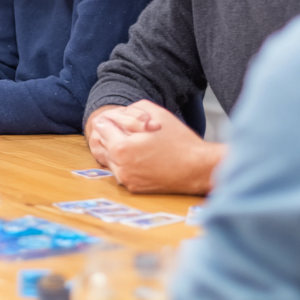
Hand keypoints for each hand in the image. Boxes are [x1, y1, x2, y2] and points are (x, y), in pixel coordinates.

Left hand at [88, 100, 224, 194]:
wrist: (197, 168)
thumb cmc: (178, 139)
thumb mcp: (155, 114)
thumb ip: (129, 111)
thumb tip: (113, 116)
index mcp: (121, 148)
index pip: (101, 126)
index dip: (113, 119)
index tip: (123, 118)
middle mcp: (119, 167)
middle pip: (102, 143)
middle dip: (113, 133)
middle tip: (132, 130)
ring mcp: (126, 180)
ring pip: (110, 158)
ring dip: (118, 149)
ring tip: (138, 143)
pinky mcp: (133, 188)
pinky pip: (121, 170)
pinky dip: (126, 162)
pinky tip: (142, 157)